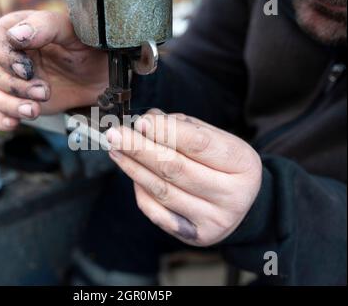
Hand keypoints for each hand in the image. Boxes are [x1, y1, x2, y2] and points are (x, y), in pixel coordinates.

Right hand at [0, 10, 107, 130]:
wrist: (100, 77)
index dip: (5, 57)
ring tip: (35, 110)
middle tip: (44, 92)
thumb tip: (16, 35)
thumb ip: (46, 26)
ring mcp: (12, 80)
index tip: (27, 69)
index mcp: (17, 30)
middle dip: (16, 86)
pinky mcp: (18, 101)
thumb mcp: (71, 32)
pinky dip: (2, 119)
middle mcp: (9, 55)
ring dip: (11, 104)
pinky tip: (14, 123)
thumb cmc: (86, 48)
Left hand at [106, 110, 262, 246]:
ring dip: (133, 168)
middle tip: (115, 134)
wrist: (239, 202)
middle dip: (139, 149)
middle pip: (175, 168)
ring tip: (116, 150)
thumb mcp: (214, 138)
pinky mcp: (195, 235)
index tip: (141, 122)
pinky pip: (157, 212)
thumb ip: (182, 127)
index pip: (198, 144)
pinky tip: (133, 174)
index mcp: (242, 163)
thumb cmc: (221, 164)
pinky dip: (141, 191)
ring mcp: (215, 220)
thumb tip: (146, 122)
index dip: (166, 131)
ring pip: (162, 191)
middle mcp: (233, 195)